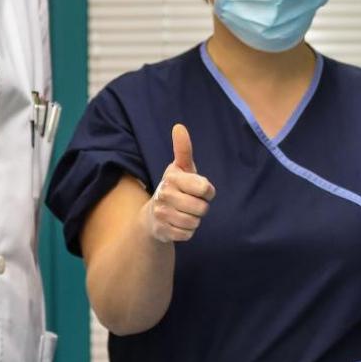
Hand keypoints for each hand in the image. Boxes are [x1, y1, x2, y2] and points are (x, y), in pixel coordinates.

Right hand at [143, 124, 215, 243]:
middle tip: (191, 203)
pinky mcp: (162, 231)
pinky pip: (188, 234)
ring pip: (195, 222)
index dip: (208, 191)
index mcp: (172, 178)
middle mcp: (164, 194)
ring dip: (194, 220)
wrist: (152, 216)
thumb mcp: (181, 168)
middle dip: (201, 207)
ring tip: (184, 213)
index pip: (205, 188)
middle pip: (202, 208)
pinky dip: (187, 231)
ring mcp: (162, 214)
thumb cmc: (175, 188)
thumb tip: (179, 127)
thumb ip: (183, 150)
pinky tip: (178, 224)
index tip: (201, 189)